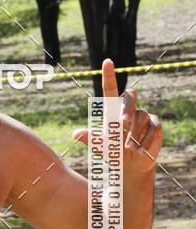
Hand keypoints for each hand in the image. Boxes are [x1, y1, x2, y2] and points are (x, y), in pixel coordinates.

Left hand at [72, 58, 162, 173]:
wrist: (130, 166)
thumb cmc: (112, 154)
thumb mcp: (100, 147)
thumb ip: (90, 139)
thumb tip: (74, 134)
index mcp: (112, 111)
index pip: (110, 89)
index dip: (109, 75)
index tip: (107, 61)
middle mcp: (128, 110)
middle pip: (130, 96)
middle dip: (128, 107)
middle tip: (123, 122)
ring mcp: (143, 117)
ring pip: (141, 115)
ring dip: (135, 133)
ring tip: (129, 148)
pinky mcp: (155, 125)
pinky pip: (153, 127)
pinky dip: (146, 140)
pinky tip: (141, 150)